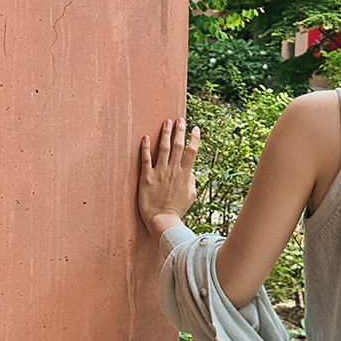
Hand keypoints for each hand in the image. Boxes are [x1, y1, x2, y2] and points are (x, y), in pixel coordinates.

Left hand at [138, 118, 200, 237]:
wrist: (163, 221)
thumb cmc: (177, 210)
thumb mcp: (190, 196)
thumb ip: (191, 181)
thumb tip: (191, 170)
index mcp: (185, 175)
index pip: (191, 152)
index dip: (194, 139)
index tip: (195, 128)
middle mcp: (173, 171)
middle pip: (178, 146)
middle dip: (179, 131)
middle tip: (180, 119)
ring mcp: (160, 174)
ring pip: (164, 149)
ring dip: (165, 134)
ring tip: (166, 122)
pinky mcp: (147, 178)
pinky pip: (146, 160)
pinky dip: (146, 148)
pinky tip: (145, 137)